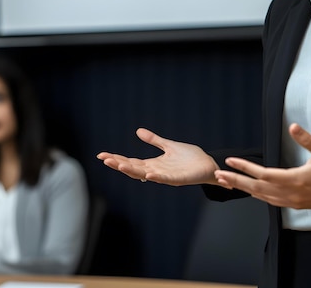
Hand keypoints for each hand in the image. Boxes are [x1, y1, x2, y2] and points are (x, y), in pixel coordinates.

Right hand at [97, 128, 219, 185]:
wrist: (208, 164)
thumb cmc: (190, 157)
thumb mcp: (169, 145)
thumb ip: (154, 140)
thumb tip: (138, 131)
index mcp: (153, 163)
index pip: (131, 161)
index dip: (117, 158)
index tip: (102, 155)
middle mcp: (156, 171)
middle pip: (133, 168)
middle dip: (118, 164)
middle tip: (104, 159)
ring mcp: (166, 176)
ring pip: (144, 174)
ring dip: (131, 170)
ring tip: (118, 164)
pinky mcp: (177, 179)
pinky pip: (164, 179)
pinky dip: (155, 177)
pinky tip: (146, 173)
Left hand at [214, 123, 310, 210]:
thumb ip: (307, 140)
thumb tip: (293, 126)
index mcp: (294, 180)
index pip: (263, 174)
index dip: (245, 167)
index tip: (231, 161)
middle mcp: (288, 193)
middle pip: (255, 188)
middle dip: (235, 181)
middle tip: (218, 175)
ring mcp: (289, 201)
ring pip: (259, 196)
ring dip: (242, 188)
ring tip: (226, 182)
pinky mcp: (291, 205)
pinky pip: (267, 201)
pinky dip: (255, 195)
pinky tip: (248, 190)